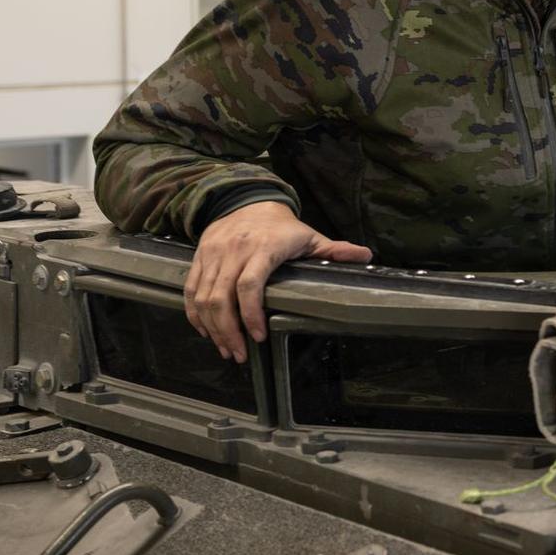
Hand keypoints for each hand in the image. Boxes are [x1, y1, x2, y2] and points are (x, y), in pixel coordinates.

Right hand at [184, 201, 370, 362]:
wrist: (247, 200)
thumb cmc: (283, 227)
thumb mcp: (310, 236)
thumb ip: (334, 250)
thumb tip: (365, 257)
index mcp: (264, 247)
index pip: (250, 284)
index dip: (252, 314)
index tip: (259, 337)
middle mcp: (235, 250)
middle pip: (221, 297)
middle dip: (228, 331)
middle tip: (239, 354)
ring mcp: (214, 253)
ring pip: (203, 297)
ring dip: (213, 328)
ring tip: (226, 349)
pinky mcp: (200, 257)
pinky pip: (191, 290)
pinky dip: (195, 314)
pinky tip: (207, 332)